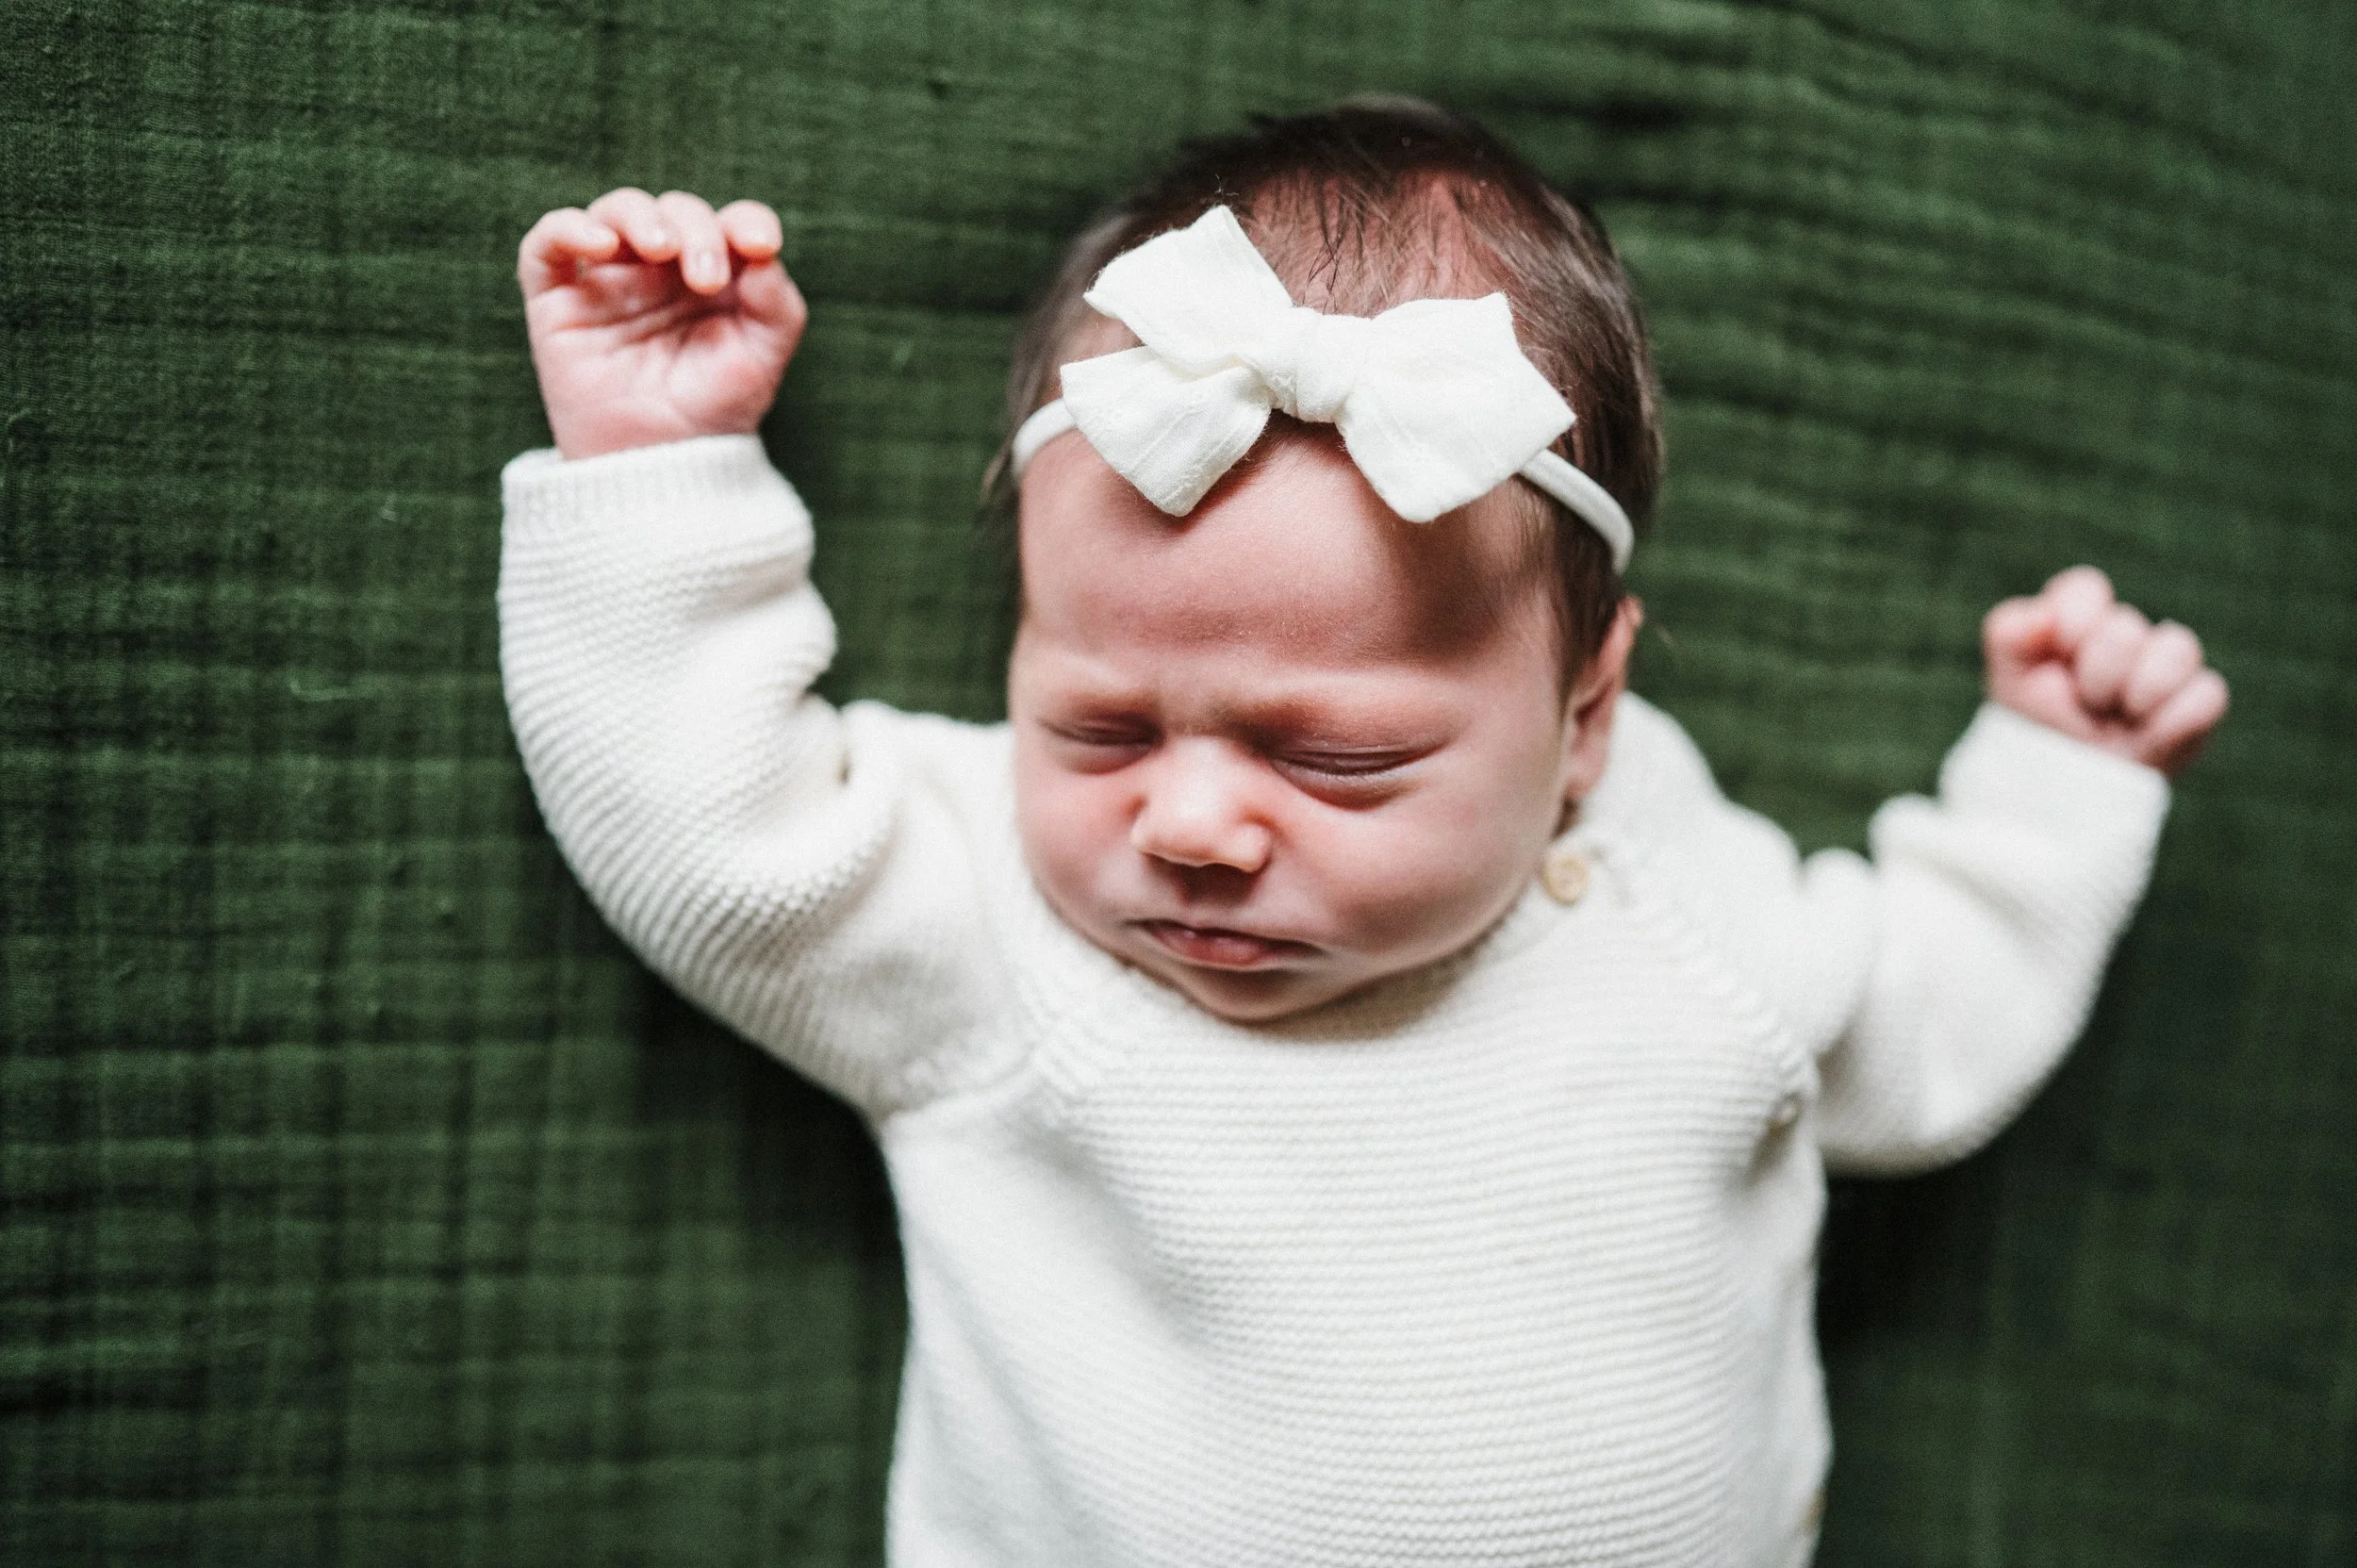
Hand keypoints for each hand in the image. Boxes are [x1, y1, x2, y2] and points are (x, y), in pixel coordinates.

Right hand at [518, 188, 806, 459]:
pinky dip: (569, 228)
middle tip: (707, 280)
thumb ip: (777, 306)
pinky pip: (547, 244)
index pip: (732, 224)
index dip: (747, 221)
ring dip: (640, 217)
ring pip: (616, 212)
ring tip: (660, 250)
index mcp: (717, 277)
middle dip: (696, 232)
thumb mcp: (761, 362)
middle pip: (677, 212)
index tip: (760, 245)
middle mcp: (663, 270)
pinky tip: (600, 244)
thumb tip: (762, 253)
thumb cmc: (712, 413)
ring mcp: (610, 280)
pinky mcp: (559, 299)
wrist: (660, 467)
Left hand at [1983, 566, 2227, 776]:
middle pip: (2125, 627)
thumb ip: (2011, 633)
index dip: (2072, 625)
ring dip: (2138, 692)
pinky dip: (2171, 723)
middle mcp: (2128, 635)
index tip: (2057, 660)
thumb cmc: (2036, 725)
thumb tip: (2047, 616)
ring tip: (2118, 718)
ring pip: (2178, 648)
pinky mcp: (2197, 704)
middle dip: (2096, 675)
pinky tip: (2145, 739)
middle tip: (2085, 704)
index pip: (2085, 589)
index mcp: (2080, 618)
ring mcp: (2169, 667)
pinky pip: (2207, 695)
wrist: (2064, 789)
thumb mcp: (2009, 679)